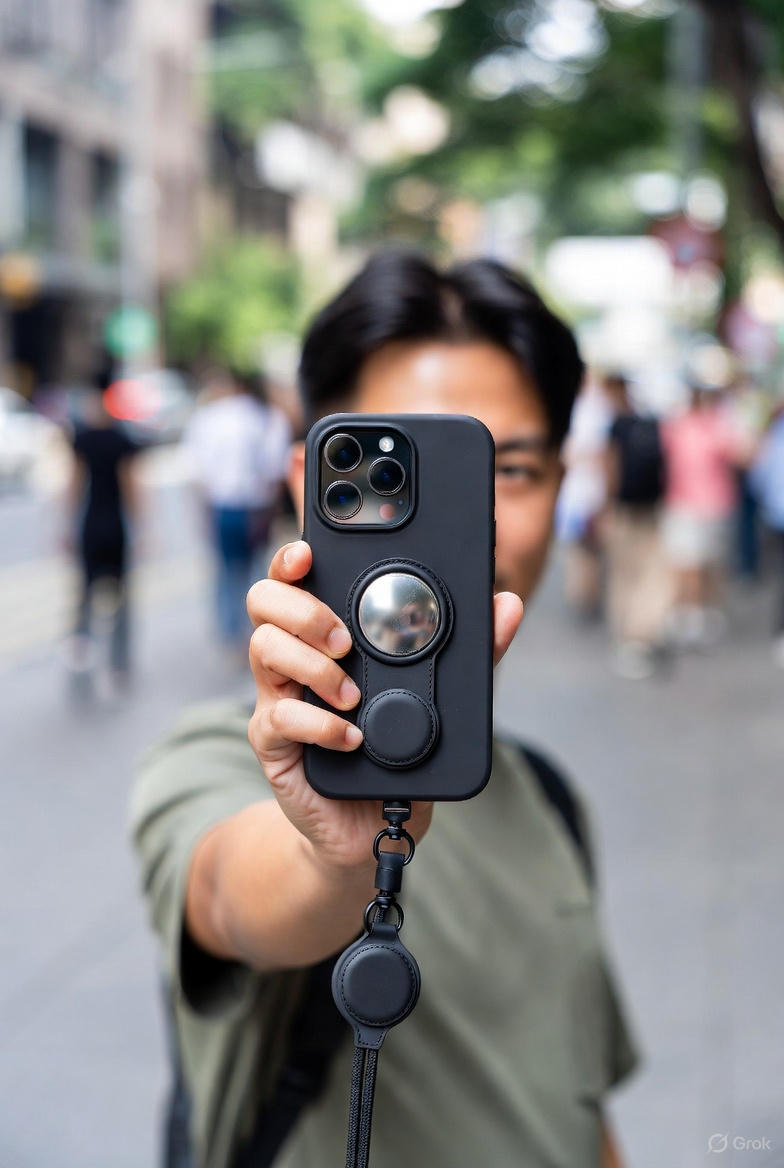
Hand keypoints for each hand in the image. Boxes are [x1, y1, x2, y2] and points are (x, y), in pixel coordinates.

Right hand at [247, 540, 522, 876]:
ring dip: (313, 666)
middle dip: (303, 610)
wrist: (369, 827)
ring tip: (351, 695)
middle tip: (345, 641)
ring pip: (264, 650)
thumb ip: (473, 652)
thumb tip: (507, 605)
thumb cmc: (397, 755)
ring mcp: (279, 700)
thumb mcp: (442, 700)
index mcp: (324, 637)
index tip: (309, 554)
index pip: (295, 581)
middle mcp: (294, 661)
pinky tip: (350, 736)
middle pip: (264, 603)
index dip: (292, 559)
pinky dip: (319, 724)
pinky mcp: (275, 745)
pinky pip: (278, 718)